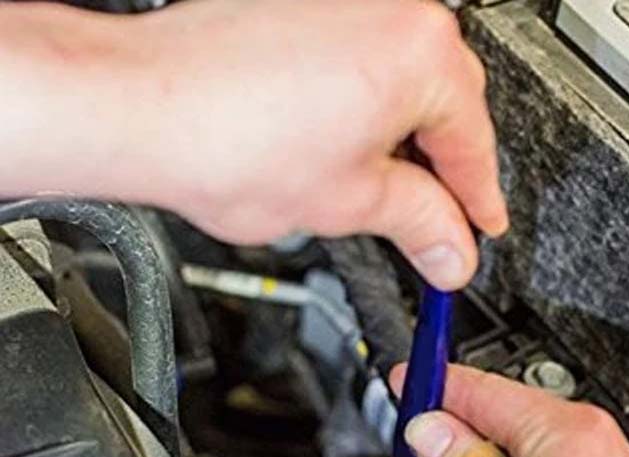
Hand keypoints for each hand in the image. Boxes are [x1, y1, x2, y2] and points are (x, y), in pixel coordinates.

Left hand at [0, 0, 505, 288]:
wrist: (140, 106)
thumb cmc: (230, 140)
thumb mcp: (352, 203)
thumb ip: (421, 227)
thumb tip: (454, 252)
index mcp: (420, 55)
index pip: (475, 145)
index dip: (479, 202)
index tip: (480, 230)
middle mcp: (391, 12)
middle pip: (447, 109)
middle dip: (443, 174)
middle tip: (437, 226)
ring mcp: (349, 5)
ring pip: (404, 88)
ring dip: (404, 146)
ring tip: (384, 199)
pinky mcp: (310, 11)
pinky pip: (365, 68)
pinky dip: (369, 116)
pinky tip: (348, 156)